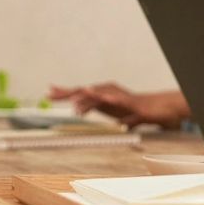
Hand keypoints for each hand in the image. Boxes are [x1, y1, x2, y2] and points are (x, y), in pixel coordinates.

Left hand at [46, 83, 189, 129]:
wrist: (154, 108)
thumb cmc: (131, 109)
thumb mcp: (109, 112)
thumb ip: (97, 110)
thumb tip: (79, 113)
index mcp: (100, 95)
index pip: (79, 92)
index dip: (64, 92)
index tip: (48, 93)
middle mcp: (106, 92)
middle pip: (83, 91)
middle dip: (67, 93)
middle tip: (51, 95)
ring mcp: (117, 95)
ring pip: (97, 95)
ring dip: (85, 99)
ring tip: (74, 104)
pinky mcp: (128, 101)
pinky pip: (116, 100)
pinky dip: (106, 98)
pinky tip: (100, 98)